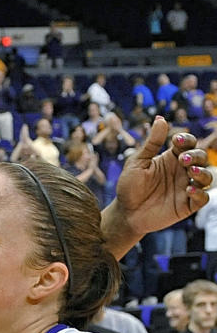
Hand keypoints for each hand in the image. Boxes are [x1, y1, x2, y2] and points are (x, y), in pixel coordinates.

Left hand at [113, 116, 210, 237]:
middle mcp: (182, 171)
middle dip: (196, 156)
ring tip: (190, 172)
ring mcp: (186, 187)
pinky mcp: (187, 205)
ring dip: (202, 172)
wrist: (124, 213)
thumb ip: (151, 143)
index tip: (176, 141)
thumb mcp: (137, 162)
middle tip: (182, 159)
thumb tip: (160, 119)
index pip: (188, 144)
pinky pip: (203, 198)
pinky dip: (200, 193)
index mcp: (171, 158)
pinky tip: (189, 189)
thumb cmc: (129, 186)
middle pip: (201, 157)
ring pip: (207, 177)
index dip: (187, 140)